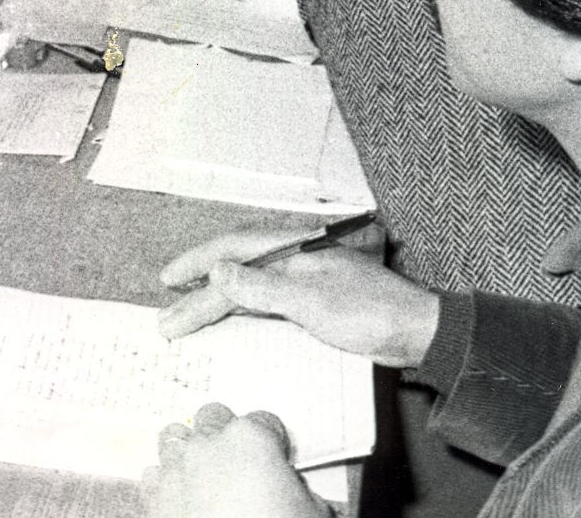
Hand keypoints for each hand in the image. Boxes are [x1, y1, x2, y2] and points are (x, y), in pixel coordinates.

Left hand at [142, 408, 325, 517]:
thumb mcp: (311, 514)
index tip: (277, 459)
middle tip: (241, 463)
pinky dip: (168, 484)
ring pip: (175, 437)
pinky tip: (184, 501)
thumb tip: (295, 494)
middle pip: (213, 417)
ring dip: (189, 451)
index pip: (265, 422)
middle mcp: (208, 446)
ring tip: (206, 475)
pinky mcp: (154, 499)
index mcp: (250, 441)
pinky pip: (155, 477)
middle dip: (226, 434)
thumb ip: (299, 492)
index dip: (274, 443)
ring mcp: (176, 469)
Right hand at [159, 227, 438, 369]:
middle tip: (166, 317)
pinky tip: (229, 319)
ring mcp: (300, 280)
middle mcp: (290, 259)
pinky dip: (238, 311)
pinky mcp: (310, 303)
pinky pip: (261, 303)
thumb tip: (216, 271)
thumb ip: (261, 287)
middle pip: (234, 271)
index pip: (231, 248)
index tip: (168, 280)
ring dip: (214, 302)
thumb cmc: (367, 311)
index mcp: (289, 249)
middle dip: (197, 292)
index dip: (196, 263)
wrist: (414, 330)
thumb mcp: (311, 301)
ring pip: (245, 287)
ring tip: (185, 316)